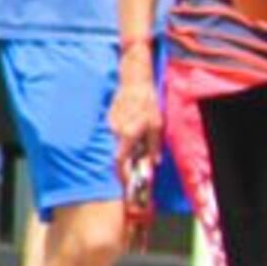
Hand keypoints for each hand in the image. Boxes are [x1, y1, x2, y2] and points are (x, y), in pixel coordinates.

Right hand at [109, 71, 161, 190]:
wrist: (134, 83)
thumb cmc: (147, 104)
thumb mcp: (157, 126)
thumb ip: (153, 146)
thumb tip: (153, 163)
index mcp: (128, 135)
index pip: (120, 161)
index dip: (122, 174)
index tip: (127, 182)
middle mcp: (116, 132)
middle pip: (119, 154)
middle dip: (128, 161)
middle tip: (137, 163)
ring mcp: (111, 125)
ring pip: (118, 143)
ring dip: (127, 146)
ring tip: (137, 139)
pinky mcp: (109, 119)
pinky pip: (116, 133)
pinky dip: (123, 135)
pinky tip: (132, 126)